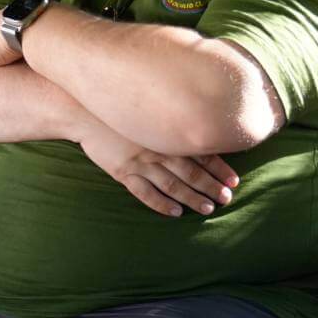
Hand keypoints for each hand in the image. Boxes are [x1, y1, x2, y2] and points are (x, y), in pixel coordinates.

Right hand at [79, 121, 238, 216]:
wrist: (83, 108)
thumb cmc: (117, 105)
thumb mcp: (146, 108)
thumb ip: (168, 118)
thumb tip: (192, 122)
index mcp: (166, 132)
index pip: (200, 151)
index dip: (219, 167)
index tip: (234, 180)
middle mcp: (157, 147)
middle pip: (191, 171)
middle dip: (211, 186)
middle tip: (226, 199)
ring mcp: (140, 161)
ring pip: (172, 184)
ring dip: (192, 198)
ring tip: (207, 208)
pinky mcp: (123, 171)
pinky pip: (145, 193)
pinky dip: (161, 204)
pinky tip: (175, 212)